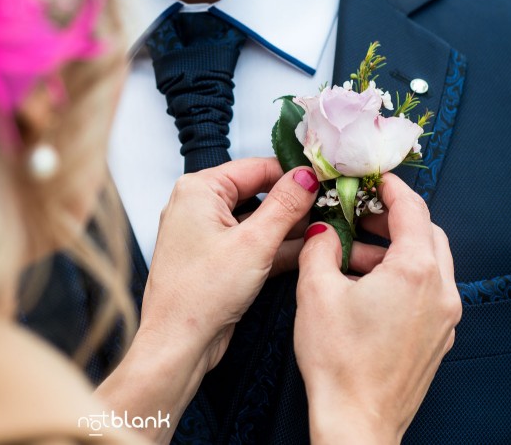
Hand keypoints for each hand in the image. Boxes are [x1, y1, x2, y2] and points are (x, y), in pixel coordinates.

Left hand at [96, 158, 318, 442]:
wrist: (178, 343)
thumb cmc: (200, 294)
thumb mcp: (254, 243)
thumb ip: (285, 205)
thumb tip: (305, 176)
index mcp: (199, 190)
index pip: (256, 167)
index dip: (293, 174)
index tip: (325, 181)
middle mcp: (198, 206)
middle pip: (257, 192)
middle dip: (294, 202)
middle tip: (331, 206)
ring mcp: (206, 234)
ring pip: (257, 220)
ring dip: (289, 226)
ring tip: (328, 226)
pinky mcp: (216, 259)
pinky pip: (251, 243)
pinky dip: (276, 246)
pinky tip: (308, 248)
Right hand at [293, 173, 460, 444]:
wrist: (358, 421)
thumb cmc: (339, 361)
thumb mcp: (315, 291)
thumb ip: (319, 247)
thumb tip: (322, 230)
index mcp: (415, 270)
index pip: (412, 209)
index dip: (390, 186)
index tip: (373, 177)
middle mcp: (440, 290)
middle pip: (427, 233)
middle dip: (393, 217)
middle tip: (358, 213)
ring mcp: (445, 318)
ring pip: (428, 263)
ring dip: (394, 249)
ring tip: (350, 254)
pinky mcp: (438, 339)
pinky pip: (426, 291)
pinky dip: (402, 276)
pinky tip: (365, 287)